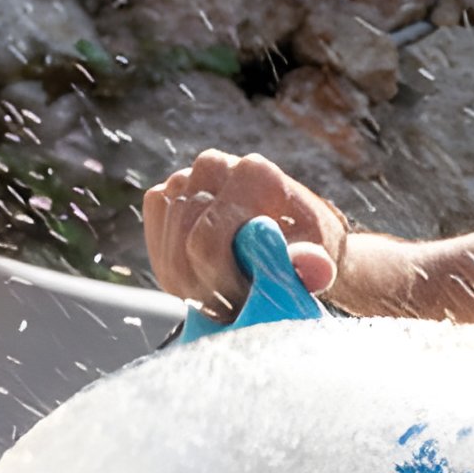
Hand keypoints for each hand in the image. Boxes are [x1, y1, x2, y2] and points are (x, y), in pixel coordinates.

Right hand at [139, 149, 350, 315]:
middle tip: (234, 307)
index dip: (221, 284)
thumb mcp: (318, 257)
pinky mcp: (163, 196)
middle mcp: (213, 165)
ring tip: (224, 295)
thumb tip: (314, 268)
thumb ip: (313, 265)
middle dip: (207, 289)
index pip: (208, 242)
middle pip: (185, 247)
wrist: (289, 230)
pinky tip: (203, 279)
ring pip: (168, 250)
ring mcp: (183, 179)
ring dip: (191, 285)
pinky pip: (155, 245)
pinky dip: (174, 271)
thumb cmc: (305, 245)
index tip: (244, 303)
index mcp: (253, 173)